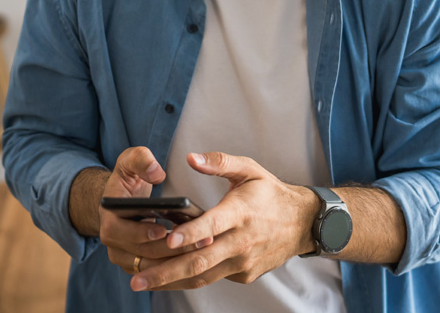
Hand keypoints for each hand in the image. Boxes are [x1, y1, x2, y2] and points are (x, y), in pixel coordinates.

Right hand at [99, 147, 213, 274]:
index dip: (142, 232)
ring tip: (204, 248)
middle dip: (171, 248)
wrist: (121, 202)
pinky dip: (177, 267)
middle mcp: (113, 243)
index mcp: (109, 219)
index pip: (122, 232)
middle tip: (199, 241)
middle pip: (143, 252)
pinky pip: (158, 271)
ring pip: (153, 266)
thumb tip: (156, 173)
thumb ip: (141, 160)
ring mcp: (124, 257)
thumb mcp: (129, 161)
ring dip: (178, 261)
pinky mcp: (137, 265)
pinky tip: (199, 257)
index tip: (163, 229)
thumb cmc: (127, 180)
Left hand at [129, 152, 317, 290]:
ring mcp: (243, 263)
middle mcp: (241, 242)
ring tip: (141, 282)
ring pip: (202, 276)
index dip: (190, 234)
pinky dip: (189, 278)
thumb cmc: (270, 193)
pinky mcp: (243, 275)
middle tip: (136, 277)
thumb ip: (220, 162)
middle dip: (165, 272)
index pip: (212, 226)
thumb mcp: (250, 169)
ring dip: (170, 281)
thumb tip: (190, 157)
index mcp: (241, 213)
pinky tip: (166, 277)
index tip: (168, 239)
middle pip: (200, 261)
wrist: (303, 224)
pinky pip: (212, 277)